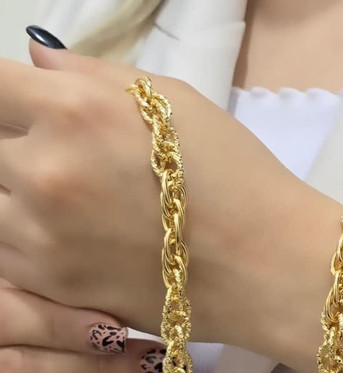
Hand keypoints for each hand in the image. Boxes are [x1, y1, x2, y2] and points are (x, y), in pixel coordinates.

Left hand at [0, 40, 331, 346]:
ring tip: (71, 202)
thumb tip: (35, 61)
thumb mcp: (178, 103)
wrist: (264, 264)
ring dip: (15, 194)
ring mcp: (40, 237)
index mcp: (76, 112)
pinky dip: (24, 237)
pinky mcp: (50, 286)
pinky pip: (5, 250)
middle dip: (16, 143)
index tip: (25, 109)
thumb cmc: (235, 175)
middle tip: (64, 158)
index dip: (7, 97)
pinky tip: (72, 237)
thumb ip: (94, 73)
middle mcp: (45, 173)